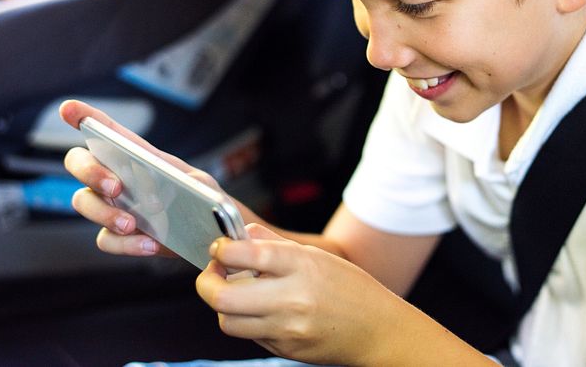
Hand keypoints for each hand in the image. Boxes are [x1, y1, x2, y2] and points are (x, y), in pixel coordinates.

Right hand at [60, 99, 221, 257]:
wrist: (208, 233)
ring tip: (133, 224)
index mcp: (136, 155)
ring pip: (83, 201)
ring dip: (104, 213)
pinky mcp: (116, 234)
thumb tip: (167, 190)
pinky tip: (149, 244)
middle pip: (79, 162)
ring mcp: (111, 205)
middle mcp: (115, 176)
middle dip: (89, 171)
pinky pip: (105, 239)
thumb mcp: (202, 183)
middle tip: (115, 187)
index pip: (106, 131)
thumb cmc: (200, 198)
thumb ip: (189, 181)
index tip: (68, 108)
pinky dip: (125, 244)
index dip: (85, 116)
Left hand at [197, 223, 401, 365]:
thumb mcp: (318, 256)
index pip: (245, 254)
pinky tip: (262, 311)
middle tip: (213, 274)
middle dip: (207, 283)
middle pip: (223, 295)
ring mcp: (286, 329)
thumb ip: (275, 244)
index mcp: (302, 265)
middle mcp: (292, 298)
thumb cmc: (350, 288)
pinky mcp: (284, 349)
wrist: (378, 330)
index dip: (222, 250)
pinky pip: (248, 335)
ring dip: (224, 306)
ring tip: (237, 294)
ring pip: (227, 320)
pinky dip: (247, 321)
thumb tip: (241, 235)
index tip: (220, 248)